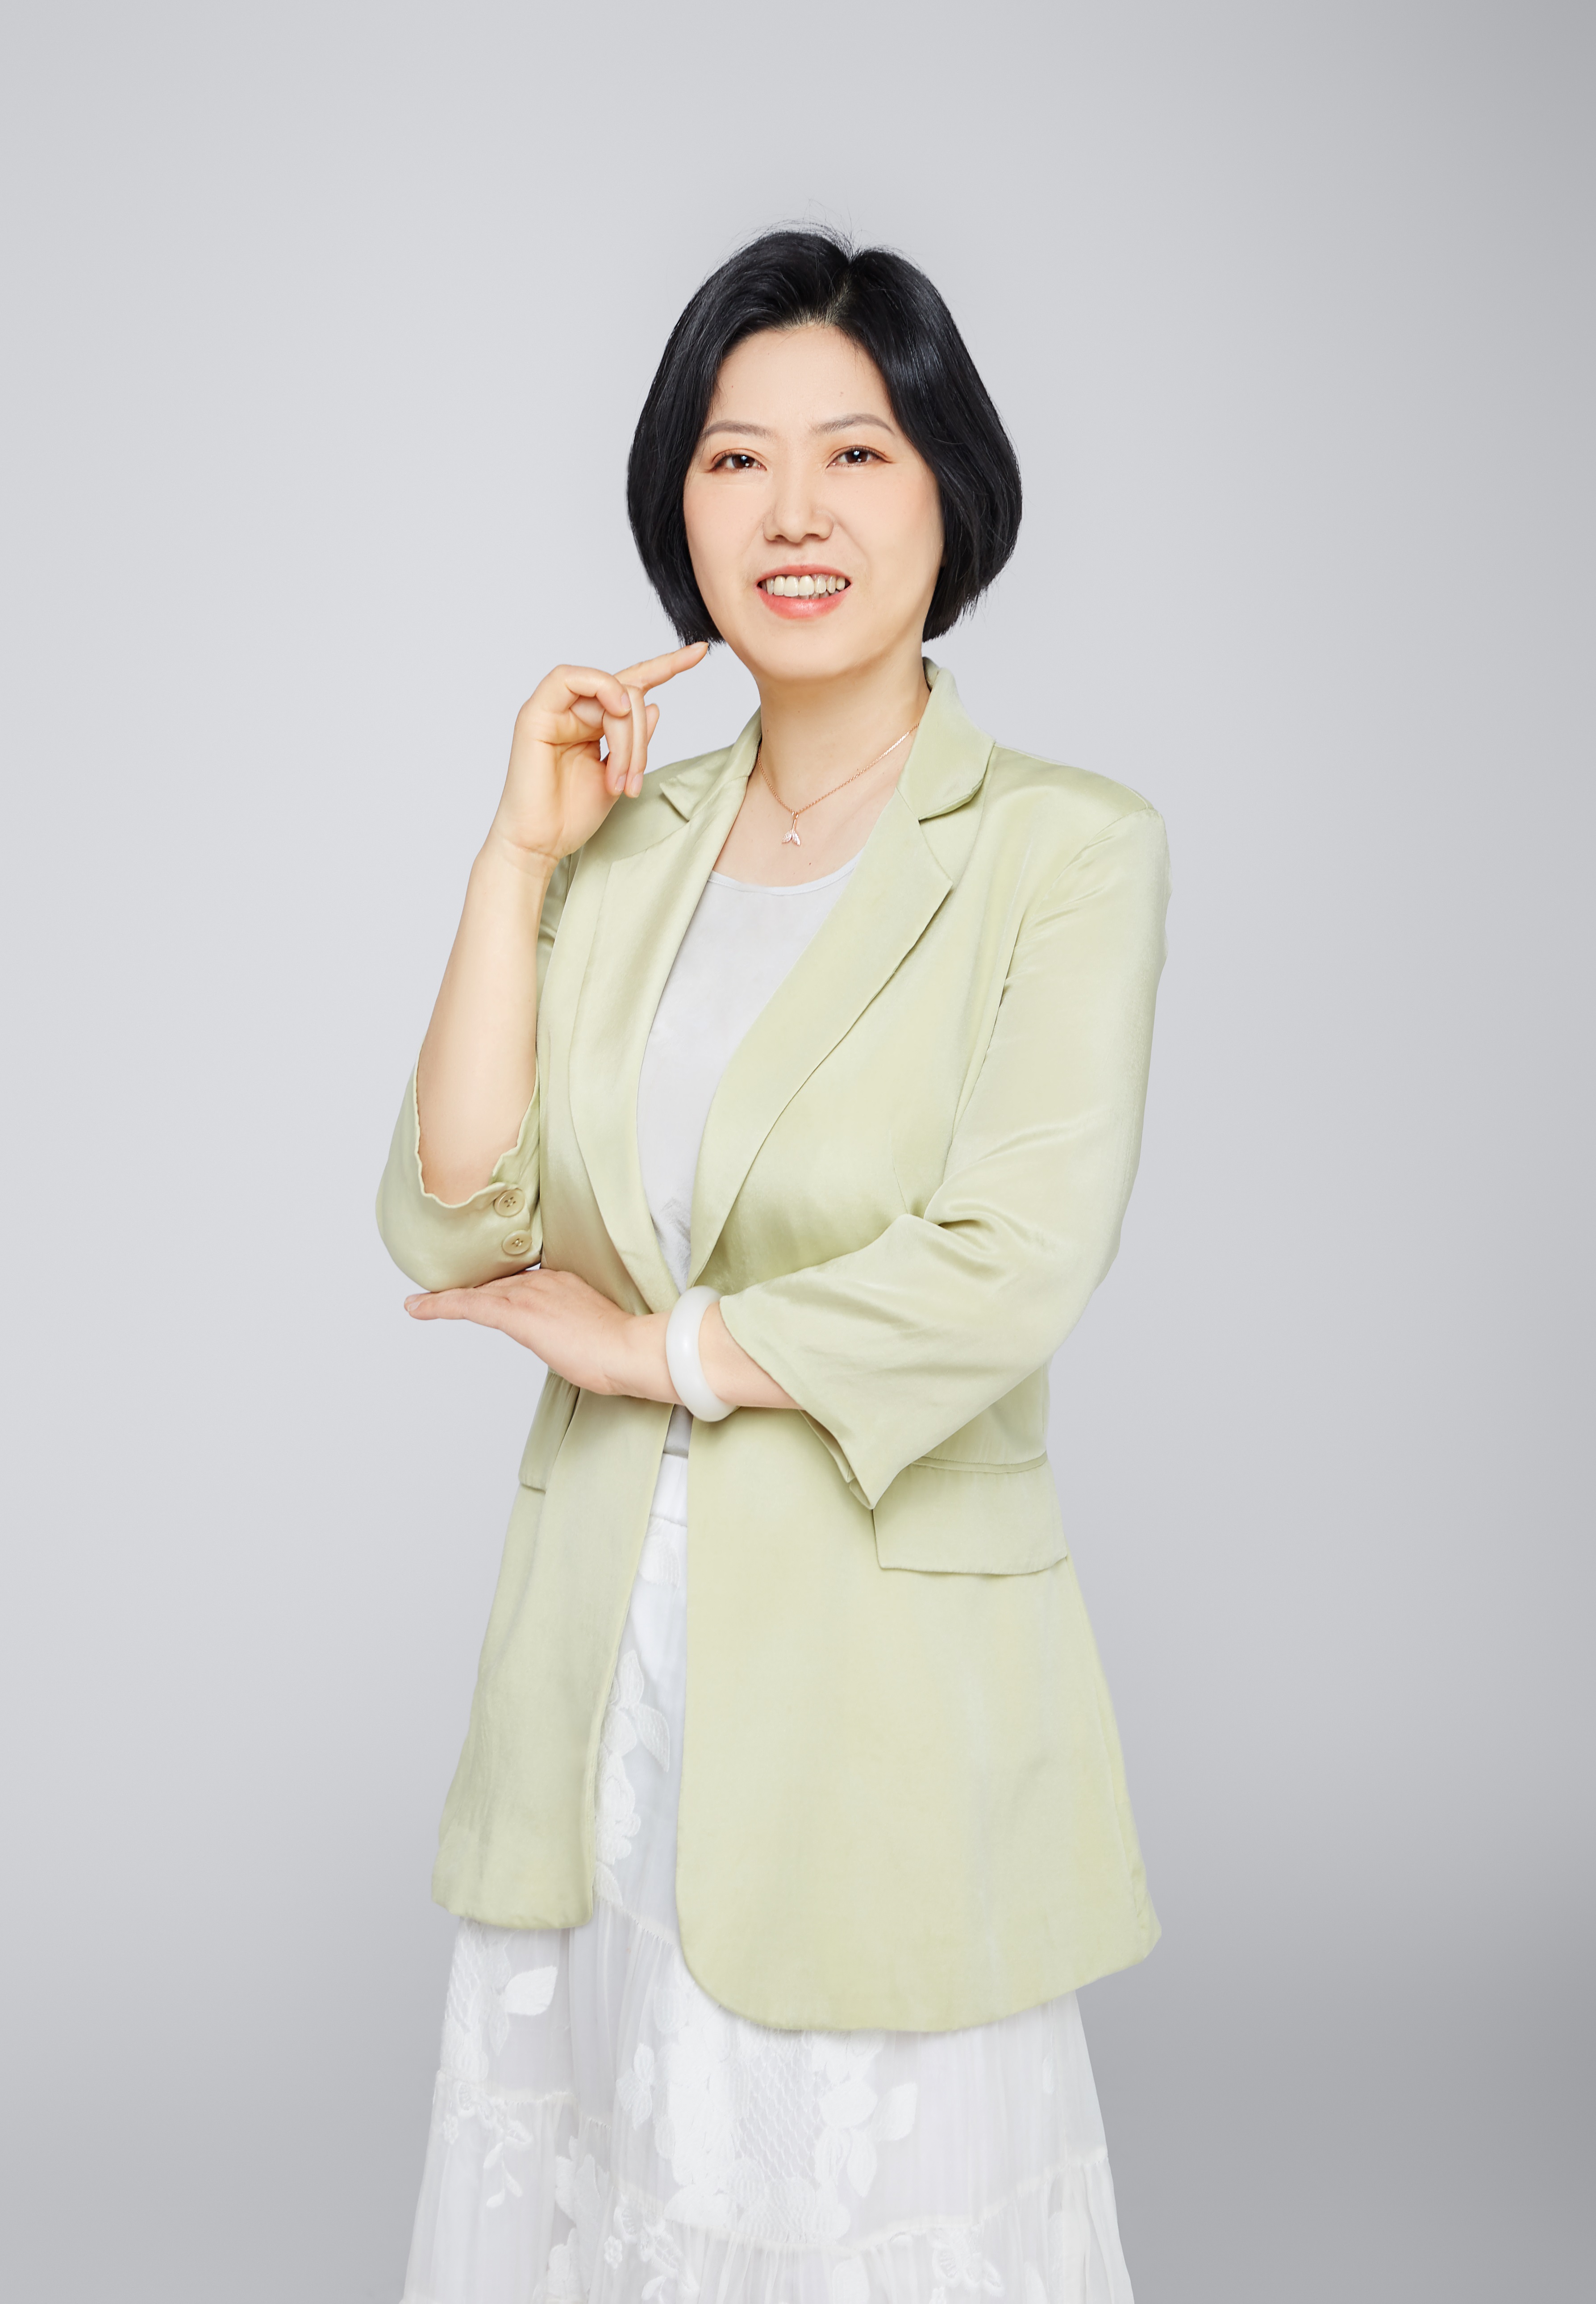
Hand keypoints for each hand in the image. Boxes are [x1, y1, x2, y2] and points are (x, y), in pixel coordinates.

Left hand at [404, 1267, 675, 1400]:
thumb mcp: (590, 1331)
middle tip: (435, 1296)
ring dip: (445, 1298)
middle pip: (493, 1285)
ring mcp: (529, 1294)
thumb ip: (568, 1327)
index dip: (491, 1286)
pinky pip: (469, 1305)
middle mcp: (541, 1280)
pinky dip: (440, 1305)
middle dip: (465, 1290)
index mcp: (561, 1281)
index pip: (516, 1281)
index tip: (476, 1290)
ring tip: (419, 1303)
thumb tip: (559, 1339)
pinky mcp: (518, 1313)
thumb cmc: (620, 1349)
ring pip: (477, 1293)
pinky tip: (418, 1307)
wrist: (629, 1349)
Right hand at [490, 642, 707, 868]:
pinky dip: (601, 689)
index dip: (666, 666)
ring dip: (627, 734)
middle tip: (634, 780)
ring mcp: (553, 709)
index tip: (699, 653)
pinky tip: (615, 711)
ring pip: (611, 691)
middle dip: (641, 737)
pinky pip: (569, 678)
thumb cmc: (571, 815)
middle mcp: (573, 710)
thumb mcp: (620, 773)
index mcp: (592, 722)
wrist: (539, 844)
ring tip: (620, 778)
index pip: (631, 685)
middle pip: (628, 694)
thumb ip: (636, 739)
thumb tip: (655, 705)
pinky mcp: (535, 713)